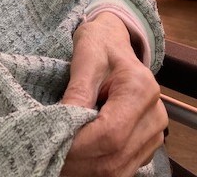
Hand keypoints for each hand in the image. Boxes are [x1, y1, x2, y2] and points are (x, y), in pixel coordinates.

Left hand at [60, 12, 167, 176]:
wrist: (114, 41)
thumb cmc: (99, 44)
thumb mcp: (85, 59)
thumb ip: (77, 93)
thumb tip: (63, 125)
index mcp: (140, 89)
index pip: (110, 133)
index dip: (80, 145)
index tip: (53, 143)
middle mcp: (154, 115)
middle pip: (115, 156)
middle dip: (79, 161)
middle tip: (50, 154)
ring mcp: (154, 132)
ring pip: (119, 169)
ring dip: (86, 169)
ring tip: (60, 157)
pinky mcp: (146, 144)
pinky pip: (122, 168)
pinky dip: (97, 168)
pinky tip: (77, 158)